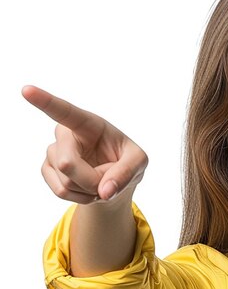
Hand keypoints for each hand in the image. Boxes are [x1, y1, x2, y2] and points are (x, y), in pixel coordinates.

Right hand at [22, 85, 147, 203]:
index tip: (27, 90)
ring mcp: (53, 151)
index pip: (64, 111)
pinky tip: (88, 190)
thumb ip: (127, 172)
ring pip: (67, 181)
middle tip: (108, 181)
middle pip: (68, 163)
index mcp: (87, 122)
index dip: (45, 101)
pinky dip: (81, 197)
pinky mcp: (47, 169)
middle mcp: (65, 134)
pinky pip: (61, 191)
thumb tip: (104, 191)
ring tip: (99, 181)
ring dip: (90, 190)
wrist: (113, 178)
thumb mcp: (139, 162)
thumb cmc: (126, 160)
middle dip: (92, 180)